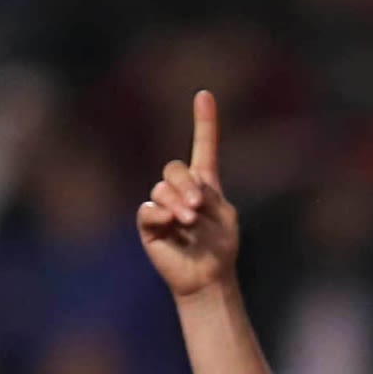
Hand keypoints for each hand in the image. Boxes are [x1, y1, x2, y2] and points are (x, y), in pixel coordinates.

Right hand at [138, 90, 239, 296]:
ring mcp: (163, 206)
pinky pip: (148, 210)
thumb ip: (208, 196)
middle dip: (185, 184)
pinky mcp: (150, 225)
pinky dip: (160, 213)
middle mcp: (181, 190)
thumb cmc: (220, 249)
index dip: (204, 122)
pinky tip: (171, 223)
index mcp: (204, 185)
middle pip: (175, 169)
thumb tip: (184, 192)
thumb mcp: (224, 217)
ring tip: (189, 220)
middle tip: (196, 207)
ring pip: (162, 188)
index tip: (204, 95)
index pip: (204, 148)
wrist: (209, 278)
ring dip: (176, 202)